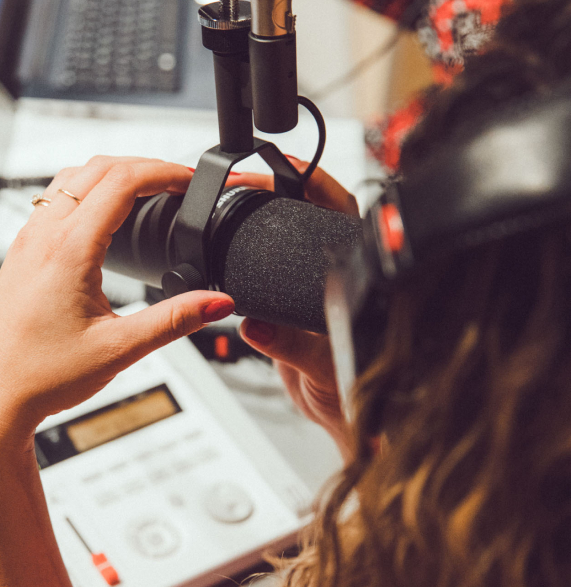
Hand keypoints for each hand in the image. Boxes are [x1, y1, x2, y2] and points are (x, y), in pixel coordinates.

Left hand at [0, 157, 234, 454]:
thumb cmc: (41, 377)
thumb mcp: (120, 348)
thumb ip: (175, 320)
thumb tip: (218, 302)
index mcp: (68, 250)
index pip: (122, 181)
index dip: (163, 172)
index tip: (189, 180)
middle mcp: (43, 235)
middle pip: (98, 167)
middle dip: (145, 166)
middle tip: (178, 182)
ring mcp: (27, 240)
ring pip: (73, 178)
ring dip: (114, 174)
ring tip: (148, 191)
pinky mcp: (21, 251)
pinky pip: (55, 198)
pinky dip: (89, 190)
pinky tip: (106, 215)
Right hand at [227, 157, 356, 460]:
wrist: (335, 417)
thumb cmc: (352, 396)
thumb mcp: (324, 368)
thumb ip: (293, 347)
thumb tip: (259, 325)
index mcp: (355, 280)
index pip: (341, 214)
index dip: (316, 185)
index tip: (285, 170)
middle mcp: (333, 276)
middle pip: (308, 218)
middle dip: (278, 191)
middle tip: (246, 180)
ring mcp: (308, 289)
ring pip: (285, 242)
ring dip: (261, 221)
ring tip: (235, 201)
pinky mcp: (286, 307)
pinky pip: (263, 276)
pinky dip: (245, 260)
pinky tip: (230, 250)